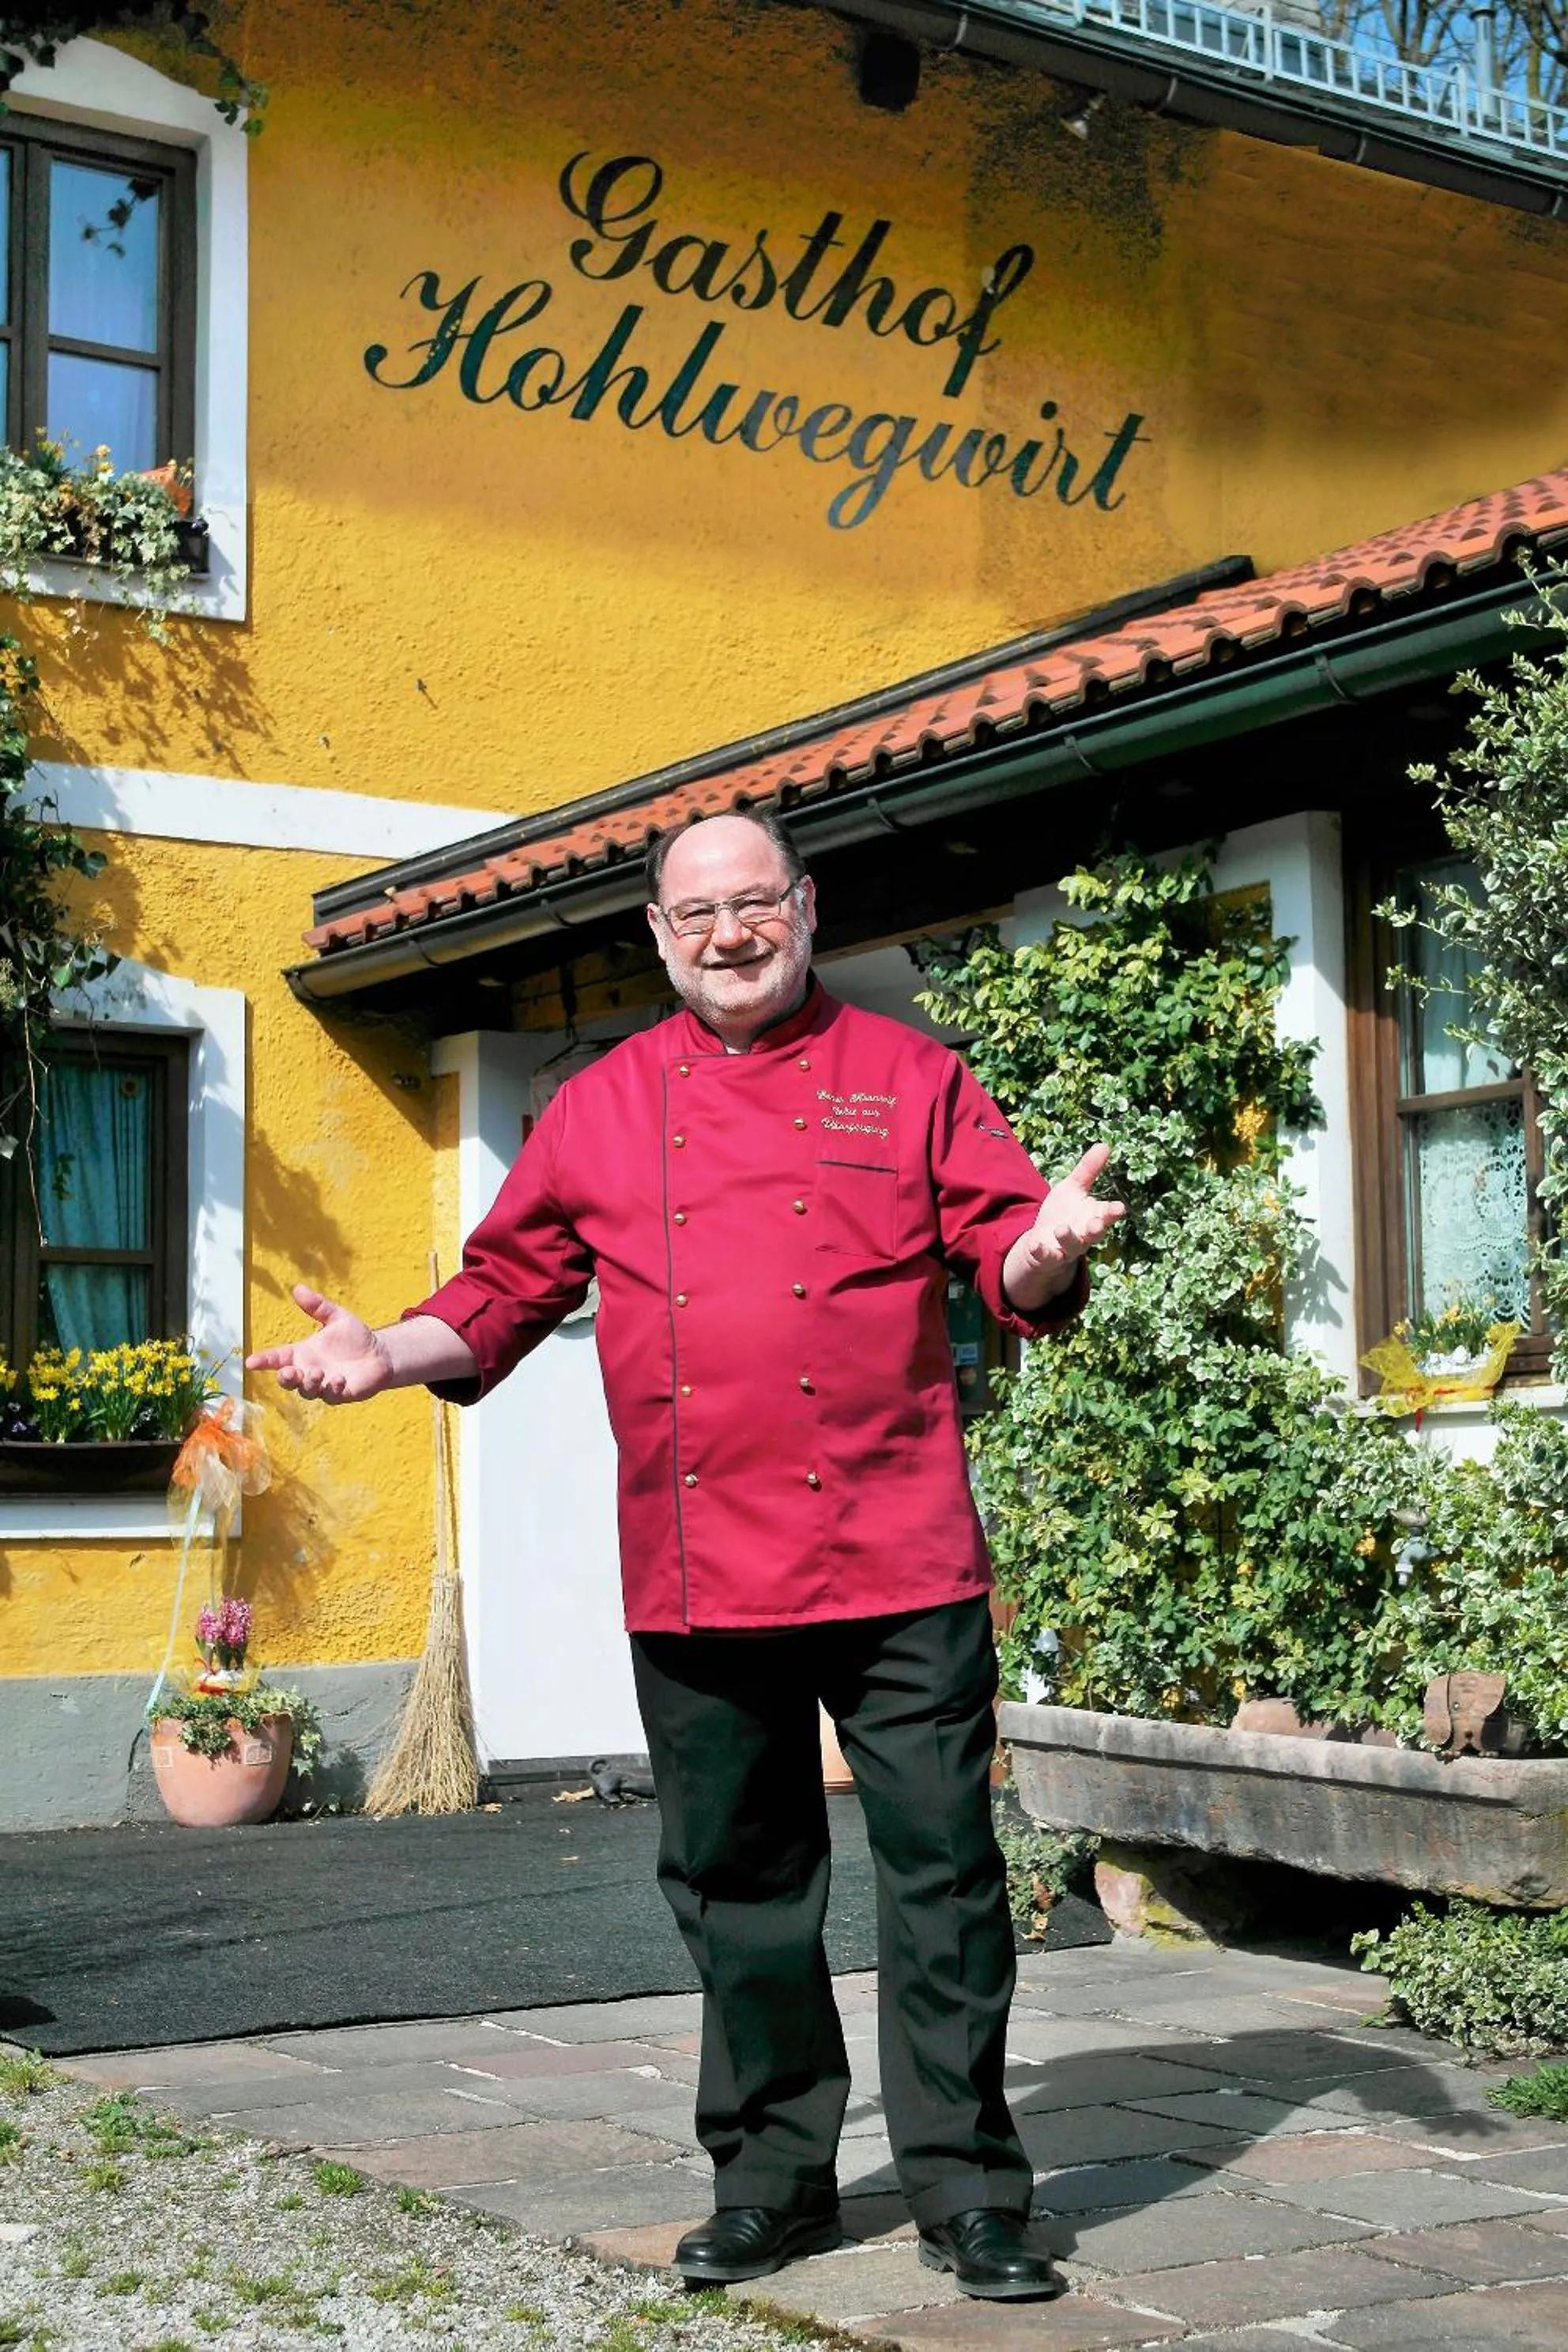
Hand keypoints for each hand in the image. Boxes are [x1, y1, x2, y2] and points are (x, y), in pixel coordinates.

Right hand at [245, 1284, 395, 1404]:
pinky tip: (340, 1379)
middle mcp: (308, 1371)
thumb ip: (317, 1306)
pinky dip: (333, 1388)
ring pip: (307, 1391)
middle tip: (289, 1371)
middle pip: (288, 1380)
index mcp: (302, 1353)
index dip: (264, 1360)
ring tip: (318, 1372)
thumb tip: (297, 1288)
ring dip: (309, 1383)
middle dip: (285, 1378)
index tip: (251, 1362)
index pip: (278, 1358)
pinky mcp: (340, 1395)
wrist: (380, 1353)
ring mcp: (323, 1385)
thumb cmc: (355, 1337)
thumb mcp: (336, 1317)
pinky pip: (331, 1396)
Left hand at [1003, 1142, 1125, 1310]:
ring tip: (1062, 1229)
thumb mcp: (1073, 1187)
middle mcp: (1084, 1234)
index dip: (1113, 1212)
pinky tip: (1035, 1245)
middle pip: (1095, 1234)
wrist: (1044, 1240)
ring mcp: (1067, 1247)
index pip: (1107, 1214)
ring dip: (1068, 1238)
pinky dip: (1041, 1251)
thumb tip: (1105, 1144)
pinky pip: (1046, 1256)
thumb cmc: (1064, 1212)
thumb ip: (1088, 1169)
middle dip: (1097, 1229)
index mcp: (1093, 1215)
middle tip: (1097, 1224)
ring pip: (1072, 1245)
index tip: (1119, 1208)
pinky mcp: (1049, 1256)